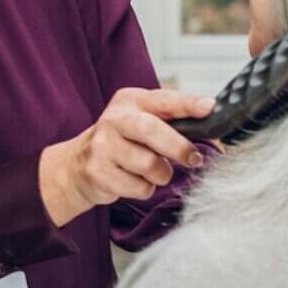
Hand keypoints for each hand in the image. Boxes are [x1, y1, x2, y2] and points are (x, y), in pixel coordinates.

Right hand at [39, 87, 213, 226]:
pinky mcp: (98, 171)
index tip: (209, 107)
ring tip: (154, 170)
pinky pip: (137, 186)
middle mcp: (114, 119)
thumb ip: (171, 120)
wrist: (77, 165)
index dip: (187, 104)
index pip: (163, 99)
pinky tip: (134, 180)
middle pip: (151, 130)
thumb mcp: (141, 120)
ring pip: (147, 164)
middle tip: (194, 158)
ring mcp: (103, 145)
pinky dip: (145, 188)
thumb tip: (210, 126)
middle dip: (177, 146)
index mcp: (130, 100)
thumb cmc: (121, 141)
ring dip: (161, 173)